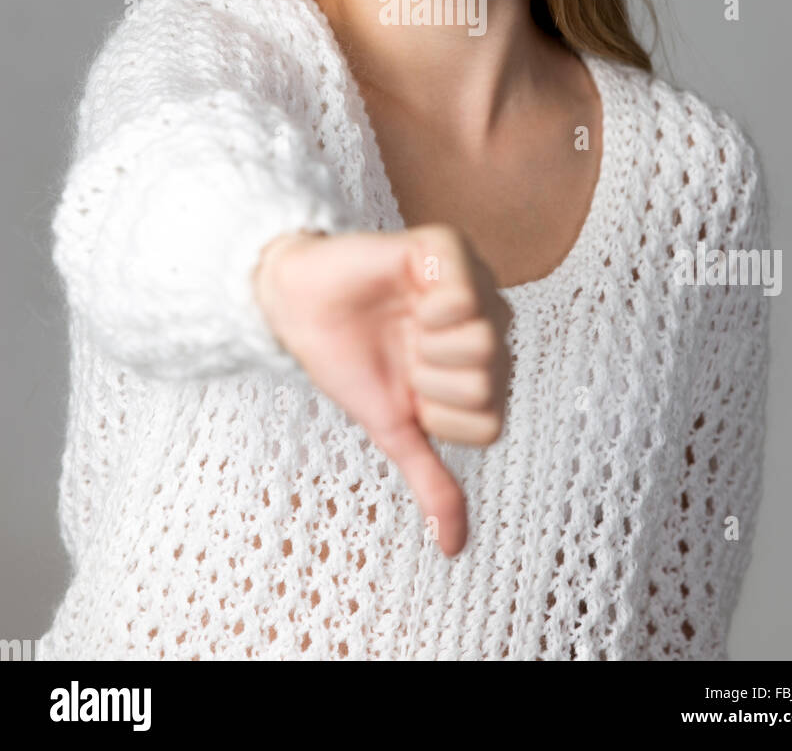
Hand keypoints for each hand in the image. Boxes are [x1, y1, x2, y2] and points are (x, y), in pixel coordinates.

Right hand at [252, 223, 512, 555]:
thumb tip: (454, 548)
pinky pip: (467, 295)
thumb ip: (431, 480)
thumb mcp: (393, 428)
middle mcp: (488, 323)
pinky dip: (432, 307)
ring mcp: (472, 283)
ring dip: (428, 347)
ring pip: (485, 346)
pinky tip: (411, 294)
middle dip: (430, 380)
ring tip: (406, 324)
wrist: (296, 309)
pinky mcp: (446, 248)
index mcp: (482, 368)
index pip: (490, 422)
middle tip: (404, 352)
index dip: (437, 415)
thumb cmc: (350, 361)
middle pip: (489, 383)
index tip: (407, 389)